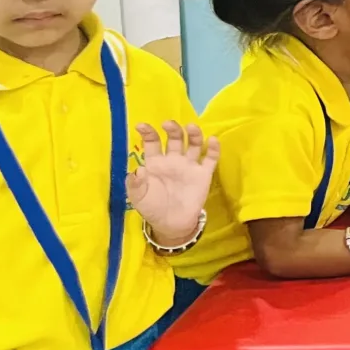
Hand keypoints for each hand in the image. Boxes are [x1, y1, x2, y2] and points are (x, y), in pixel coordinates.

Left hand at [127, 121, 219, 244]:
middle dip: (172, 129)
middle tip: (168, 124)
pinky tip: (213, 140)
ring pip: (194, 144)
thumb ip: (135, 184)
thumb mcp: (138, 197)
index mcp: (155, 163)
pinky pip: (210, 158)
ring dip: (193, 134)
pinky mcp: (203, 174)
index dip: (148, 133)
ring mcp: (189, 166)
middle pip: (174, 138)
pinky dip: (213, 149)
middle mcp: (173, 160)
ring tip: (191, 127)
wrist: (172, 224)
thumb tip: (138, 169)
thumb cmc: (152, 207)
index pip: (152, 143)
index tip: (141, 125)